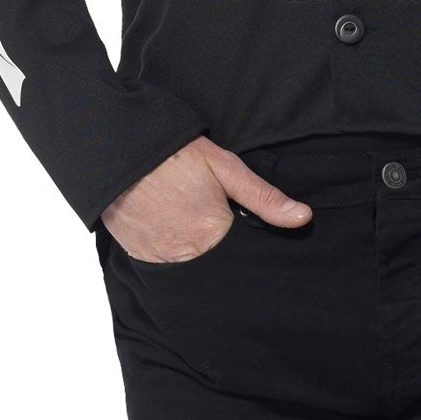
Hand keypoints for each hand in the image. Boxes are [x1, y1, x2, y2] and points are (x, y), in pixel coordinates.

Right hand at [100, 135, 312, 261]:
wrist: (117, 151)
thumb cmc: (174, 155)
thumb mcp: (225, 167)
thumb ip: (264, 198)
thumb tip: (302, 218)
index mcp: (214, 233)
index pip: (243, 256)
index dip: (245, 245)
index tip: (239, 231)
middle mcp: (188, 254)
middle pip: (217, 265)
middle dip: (220, 252)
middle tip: (207, 221)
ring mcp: (161, 258)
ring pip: (191, 268)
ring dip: (195, 253)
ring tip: (188, 224)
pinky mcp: (140, 256)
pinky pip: (164, 266)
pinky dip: (171, 253)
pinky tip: (170, 230)